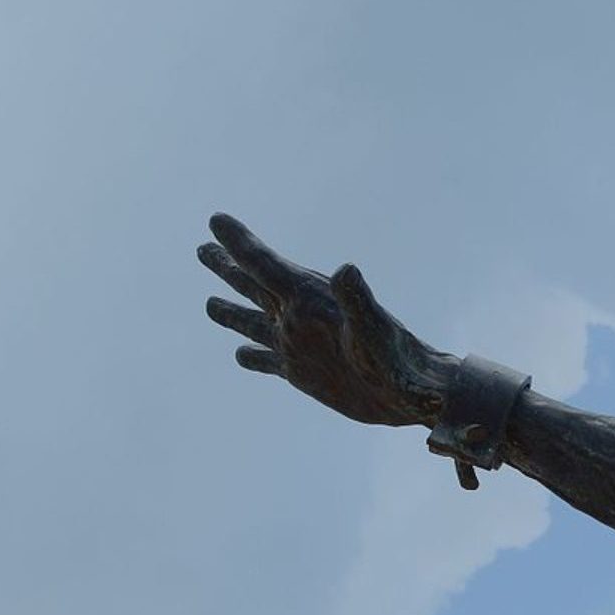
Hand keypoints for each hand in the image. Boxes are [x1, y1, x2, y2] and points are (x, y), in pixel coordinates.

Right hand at [199, 213, 453, 425]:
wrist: (411, 394)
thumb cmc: (398, 360)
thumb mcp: (374, 330)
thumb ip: (358, 300)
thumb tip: (347, 269)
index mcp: (310, 300)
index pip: (266, 265)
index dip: (240, 242)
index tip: (215, 220)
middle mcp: (300, 319)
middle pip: (254, 288)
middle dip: (228, 268)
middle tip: (203, 249)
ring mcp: (299, 346)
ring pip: (255, 323)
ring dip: (231, 311)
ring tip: (208, 303)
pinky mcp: (304, 373)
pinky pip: (269, 362)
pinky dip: (252, 358)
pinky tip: (239, 355)